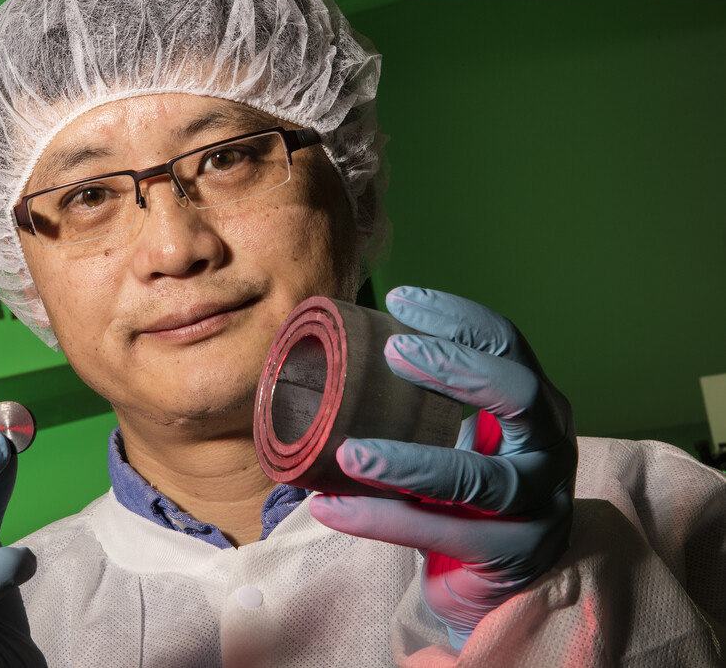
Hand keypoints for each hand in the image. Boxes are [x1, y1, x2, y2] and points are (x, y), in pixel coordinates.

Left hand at [309, 286, 576, 650]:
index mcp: (537, 406)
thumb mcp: (459, 438)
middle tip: (394, 352)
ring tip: (349, 455)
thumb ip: (421, 403)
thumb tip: (339, 354)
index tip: (399, 300)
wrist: (497, 580)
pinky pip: (442, 534)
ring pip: (476, 479)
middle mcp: (551, 448)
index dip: (458, 318)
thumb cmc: (467, 495)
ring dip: (409, 462)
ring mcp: (540, 506)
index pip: (508, 345)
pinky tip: (330, 506)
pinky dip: (381, 519)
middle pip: (519, 395)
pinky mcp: (512, 555)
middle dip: (456, 368)